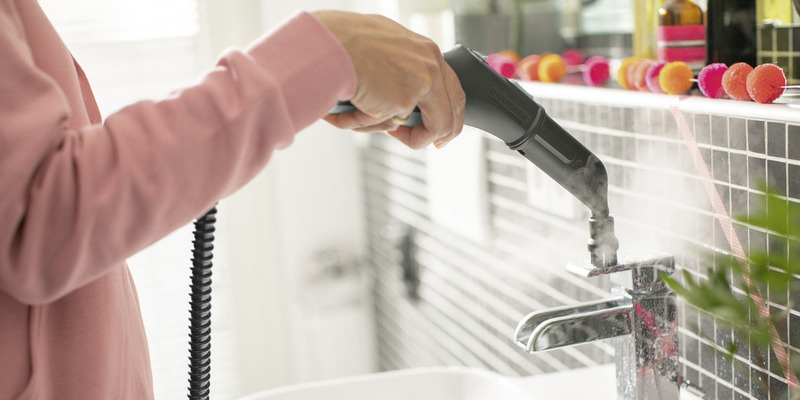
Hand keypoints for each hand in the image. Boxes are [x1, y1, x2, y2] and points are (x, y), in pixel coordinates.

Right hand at [313, 10, 464, 148]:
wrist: (328, 42)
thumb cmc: (344, 40)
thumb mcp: (383, 47)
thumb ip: (397, 69)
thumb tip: (397, 99)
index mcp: (427, 51)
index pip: (451, 88)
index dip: (449, 112)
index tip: (438, 128)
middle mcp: (430, 66)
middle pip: (452, 112)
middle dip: (441, 134)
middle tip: (425, 143)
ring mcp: (419, 85)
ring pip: (425, 129)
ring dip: (397, 134)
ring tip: (361, 119)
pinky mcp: (401, 102)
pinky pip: (385, 126)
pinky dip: (361, 123)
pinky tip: (345, 111)